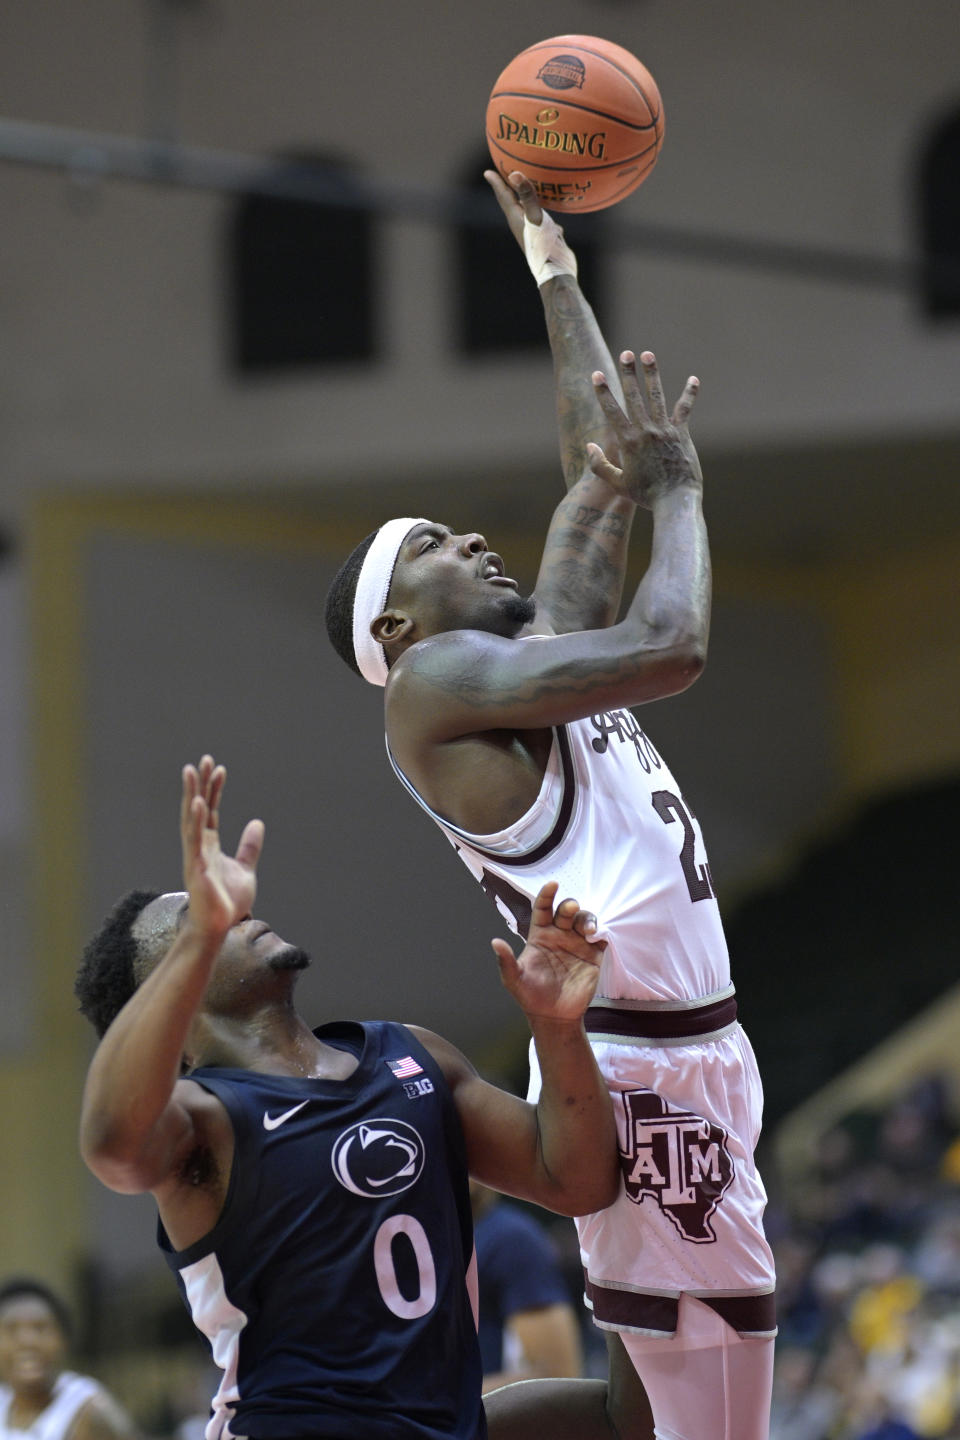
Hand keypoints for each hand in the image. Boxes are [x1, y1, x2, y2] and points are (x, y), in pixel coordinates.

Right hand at [180, 756, 263, 942]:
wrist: (219, 927)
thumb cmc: (228, 901)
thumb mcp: (245, 868)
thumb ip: (249, 846)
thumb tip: (257, 823)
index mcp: (209, 845)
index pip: (210, 811)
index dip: (214, 789)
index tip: (219, 768)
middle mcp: (199, 846)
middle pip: (197, 808)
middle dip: (199, 784)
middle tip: (202, 760)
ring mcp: (195, 855)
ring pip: (191, 818)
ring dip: (192, 794)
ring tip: (192, 771)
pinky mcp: (196, 867)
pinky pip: (194, 840)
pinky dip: (196, 820)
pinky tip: (198, 802)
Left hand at [484, 167, 542, 247]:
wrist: (555, 271)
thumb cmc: (543, 245)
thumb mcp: (536, 217)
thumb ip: (527, 196)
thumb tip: (514, 174)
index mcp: (515, 218)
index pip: (503, 196)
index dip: (496, 182)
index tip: (487, 172)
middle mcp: (521, 224)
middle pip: (510, 203)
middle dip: (505, 188)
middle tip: (501, 176)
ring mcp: (531, 231)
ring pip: (525, 211)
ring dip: (522, 199)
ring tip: (522, 190)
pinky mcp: (543, 236)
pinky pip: (539, 220)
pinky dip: (540, 212)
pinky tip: (549, 212)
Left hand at [492, 881, 604, 1021]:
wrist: (553, 1017)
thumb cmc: (530, 996)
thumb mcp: (514, 979)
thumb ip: (506, 961)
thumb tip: (495, 942)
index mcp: (540, 935)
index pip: (543, 908)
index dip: (547, 894)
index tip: (553, 884)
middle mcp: (559, 935)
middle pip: (566, 911)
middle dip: (570, 906)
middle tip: (571, 909)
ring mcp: (577, 944)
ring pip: (584, 920)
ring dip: (587, 919)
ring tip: (588, 931)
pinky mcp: (592, 956)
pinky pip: (600, 938)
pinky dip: (602, 933)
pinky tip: (598, 937)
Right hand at [587, 350, 702, 509]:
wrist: (676, 501)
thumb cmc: (646, 496)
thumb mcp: (618, 484)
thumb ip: (600, 466)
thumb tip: (590, 446)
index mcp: (628, 442)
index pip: (612, 411)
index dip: (603, 391)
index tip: (597, 374)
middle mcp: (646, 431)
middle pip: (634, 396)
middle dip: (628, 373)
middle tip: (625, 354)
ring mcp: (665, 430)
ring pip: (657, 396)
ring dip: (651, 374)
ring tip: (647, 354)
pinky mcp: (682, 433)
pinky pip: (684, 408)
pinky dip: (689, 393)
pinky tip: (693, 379)